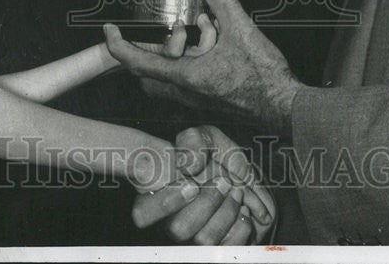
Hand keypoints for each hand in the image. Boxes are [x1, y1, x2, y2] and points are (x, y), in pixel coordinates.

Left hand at [104, 0, 302, 133]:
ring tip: (204, 33)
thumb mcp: (242, 29)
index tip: (111, 30)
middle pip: (150, 71)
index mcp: (186, 77)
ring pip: (170, 76)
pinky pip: (189, 81)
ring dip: (180, 52)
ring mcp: (197, 101)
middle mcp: (186, 93)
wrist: (285, 107)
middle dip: (156, 46)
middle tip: (175, 30)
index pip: (138, 62)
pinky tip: (217, 45)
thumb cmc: (265, 79)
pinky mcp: (209, 102)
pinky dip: (195, 59)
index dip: (117, 45)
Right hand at [132, 126, 275, 243]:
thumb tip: (190, 164)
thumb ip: (193, 142)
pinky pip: (228, 249)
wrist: (245, 175)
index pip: (143, 214)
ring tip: (237, 192)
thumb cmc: (215, 155)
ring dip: (226, 212)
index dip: (165, 202)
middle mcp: (172, 224)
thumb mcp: (203, 138)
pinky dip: (241, 227)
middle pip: (178, 230)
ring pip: (204, 241)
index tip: (192, 183)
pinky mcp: (219, 248)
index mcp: (157, 198)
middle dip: (206, 203)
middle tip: (223, 182)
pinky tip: (244, 210)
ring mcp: (194, 240)